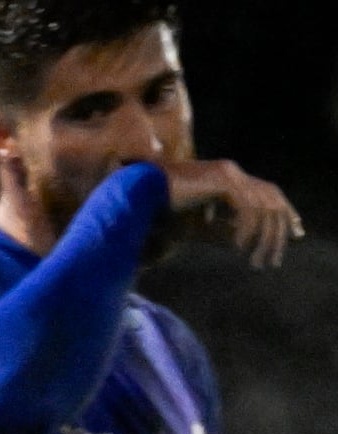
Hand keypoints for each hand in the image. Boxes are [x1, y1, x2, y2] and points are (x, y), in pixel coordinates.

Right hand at [167, 157, 302, 266]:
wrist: (138, 195)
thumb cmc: (161, 210)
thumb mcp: (199, 224)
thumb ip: (222, 229)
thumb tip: (245, 243)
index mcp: (230, 176)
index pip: (270, 193)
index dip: (286, 214)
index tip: (295, 236)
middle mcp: (233, 171)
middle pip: (272, 201)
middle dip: (278, 234)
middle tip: (272, 261)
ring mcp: (229, 173)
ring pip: (263, 208)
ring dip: (263, 238)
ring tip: (255, 261)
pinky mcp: (222, 181)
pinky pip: (246, 208)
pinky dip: (246, 230)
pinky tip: (238, 247)